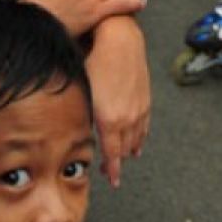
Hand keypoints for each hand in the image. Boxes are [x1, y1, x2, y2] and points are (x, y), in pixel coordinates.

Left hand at [84, 16, 150, 186]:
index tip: (112, 181)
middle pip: (125, 150)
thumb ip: (81, 115)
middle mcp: (127, 118)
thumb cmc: (94, 60)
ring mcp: (139, 109)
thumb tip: (75, 130)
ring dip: (129, 151)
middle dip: (118, 163)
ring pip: (136, 139)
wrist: (120, 39)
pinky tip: (138, 143)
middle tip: (111, 173)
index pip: (113, 154)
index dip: (112, 170)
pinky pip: (145, 126)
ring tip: (124, 159)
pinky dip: (140, 137)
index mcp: (108, 119)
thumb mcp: (81, 91)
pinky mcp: (145, 100)